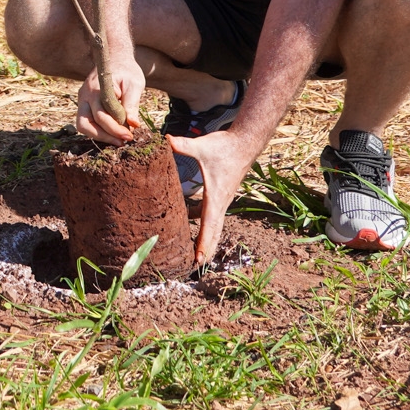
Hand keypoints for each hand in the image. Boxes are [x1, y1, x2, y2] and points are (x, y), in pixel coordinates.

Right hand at [74, 51, 145, 143]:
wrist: (116, 58)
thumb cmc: (127, 70)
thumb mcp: (134, 84)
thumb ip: (132, 104)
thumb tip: (133, 124)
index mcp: (96, 88)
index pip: (101, 115)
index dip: (115, 128)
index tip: (130, 135)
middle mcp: (85, 95)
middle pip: (87, 123)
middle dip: (106, 135)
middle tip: (125, 140)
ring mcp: (82, 100)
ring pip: (83, 125)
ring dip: (100, 136)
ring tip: (119, 140)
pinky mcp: (85, 104)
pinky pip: (87, 122)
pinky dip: (99, 130)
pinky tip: (114, 133)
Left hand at [171, 130, 254, 265]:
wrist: (245, 142)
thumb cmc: (225, 147)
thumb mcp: (201, 147)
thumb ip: (182, 145)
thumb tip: (165, 141)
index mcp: (215, 197)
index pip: (208, 226)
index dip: (203, 244)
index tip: (198, 261)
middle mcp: (221, 202)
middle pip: (213, 233)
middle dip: (206, 250)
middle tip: (196, 267)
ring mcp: (222, 199)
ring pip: (213, 225)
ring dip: (205, 238)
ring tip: (194, 251)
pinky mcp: (221, 193)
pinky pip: (211, 213)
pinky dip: (202, 221)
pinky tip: (189, 217)